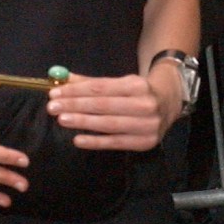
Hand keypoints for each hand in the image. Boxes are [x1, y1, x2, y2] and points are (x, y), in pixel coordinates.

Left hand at [49, 71, 180, 149]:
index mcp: (136, 85)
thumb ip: (91, 83)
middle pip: (103, 105)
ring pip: (108, 124)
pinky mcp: (145, 142)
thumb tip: (61, 80)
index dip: (76, 91)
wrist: (169, 105)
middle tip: (53, 107)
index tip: (55, 93)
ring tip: (62, 120)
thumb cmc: (137, 93)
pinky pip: (116, 143)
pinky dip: (96, 142)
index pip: (100, 87)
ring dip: (83, 122)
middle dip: (75, 105)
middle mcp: (144, 104)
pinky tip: (78, 139)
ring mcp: (146, 125)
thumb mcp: (119, 83)